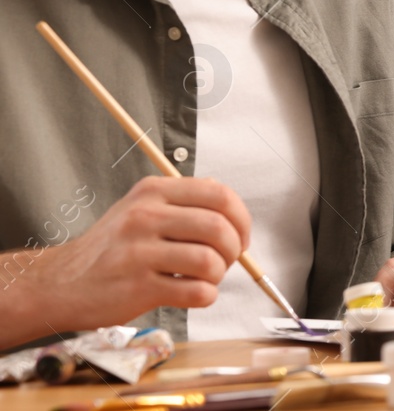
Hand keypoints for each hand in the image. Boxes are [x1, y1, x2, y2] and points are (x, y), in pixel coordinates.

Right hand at [18, 176, 250, 333]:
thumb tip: (232, 210)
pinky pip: (196, 291)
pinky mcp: (137, 287)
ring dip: (218, 276)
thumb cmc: (109, 249)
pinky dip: (205, 296)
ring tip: (203, 279)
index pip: (219, 195)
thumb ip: (183, 203)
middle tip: (225, 262)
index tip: (241, 236)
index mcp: (153, 192)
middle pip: (219, 227)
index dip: (241, 218)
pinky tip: (192, 295)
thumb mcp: (139, 208)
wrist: (58, 284)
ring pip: (210, 261)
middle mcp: (145, 216)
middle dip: (234, 250)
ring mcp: (139, 252)